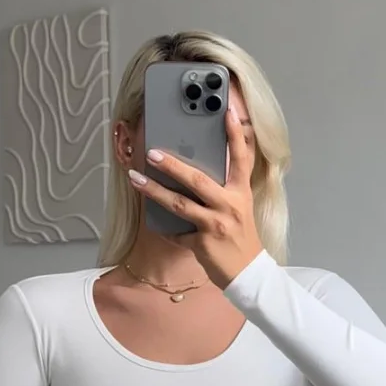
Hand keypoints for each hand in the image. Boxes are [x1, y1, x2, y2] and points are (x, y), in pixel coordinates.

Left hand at [128, 103, 263, 289]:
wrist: (249, 274)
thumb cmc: (241, 239)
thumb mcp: (239, 209)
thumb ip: (223, 190)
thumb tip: (194, 172)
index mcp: (240, 194)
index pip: (241, 159)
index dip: (235, 135)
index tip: (226, 112)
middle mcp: (230, 206)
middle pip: (198, 180)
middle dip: (173, 165)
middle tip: (152, 153)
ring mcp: (216, 225)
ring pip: (180, 204)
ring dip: (154, 191)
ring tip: (136, 179)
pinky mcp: (203, 243)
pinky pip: (177, 233)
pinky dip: (165, 228)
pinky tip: (153, 221)